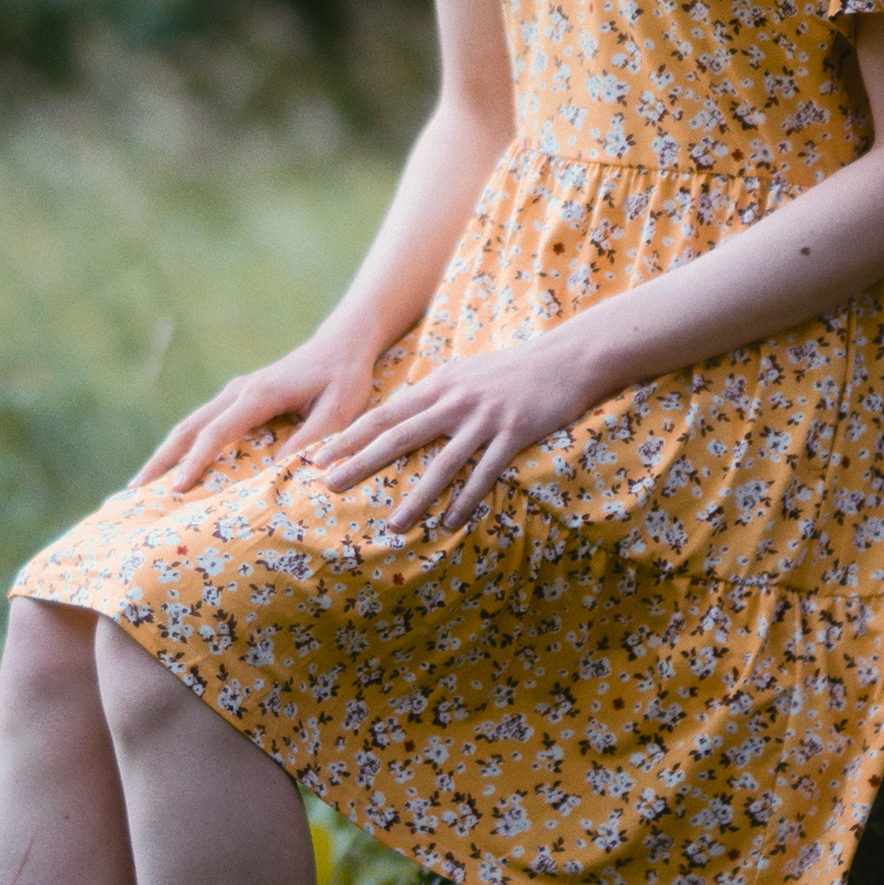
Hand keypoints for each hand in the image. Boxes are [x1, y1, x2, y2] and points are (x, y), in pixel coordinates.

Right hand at [131, 334, 383, 497]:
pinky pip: (203, 424)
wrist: (341, 344)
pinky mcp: (238, 398)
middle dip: (160, 459)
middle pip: (188, 427)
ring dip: (165, 454)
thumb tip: (277, 472)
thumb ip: (311, 440)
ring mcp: (235, 393)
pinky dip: (182, 446)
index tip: (175, 489)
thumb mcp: (339, 411)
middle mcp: (238, 392)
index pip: (217, 432)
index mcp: (259, 395)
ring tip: (140, 486)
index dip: (195, 462)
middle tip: (133, 492)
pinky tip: (174, 467)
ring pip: (189, 424)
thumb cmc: (343, 377)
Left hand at [294, 329, 608, 537]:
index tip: (317, 457)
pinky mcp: (515, 433)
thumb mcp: (465, 373)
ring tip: (395, 526)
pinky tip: (451, 524)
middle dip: (360, 461)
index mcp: (438, 384)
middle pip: (399, 435)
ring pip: (442, 463)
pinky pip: (485, 473)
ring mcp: (485, 418)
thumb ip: (433, 395)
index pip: (383, 414)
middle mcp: (455, 400)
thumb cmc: (512, 370)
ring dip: (417, 497)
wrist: (567, 358)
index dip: (348, 436)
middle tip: (329, 485)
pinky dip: (466, 500)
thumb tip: (399, 417)